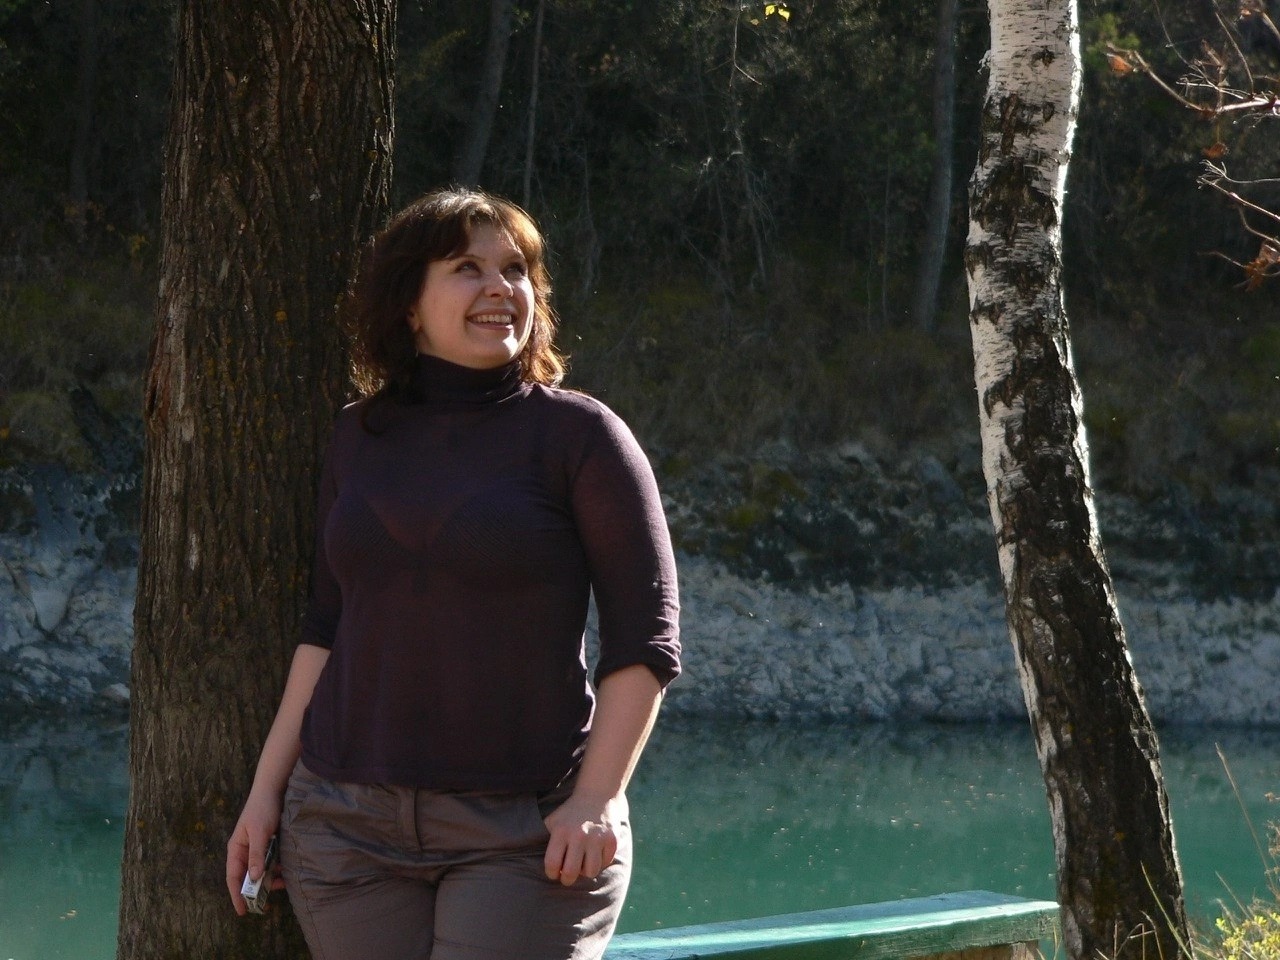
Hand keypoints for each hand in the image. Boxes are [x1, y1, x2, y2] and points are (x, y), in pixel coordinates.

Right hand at [225, 791, 284, 914]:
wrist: (273, 790)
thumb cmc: (262, 809)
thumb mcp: (259, 832)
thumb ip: (257, 854)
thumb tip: (253, 878)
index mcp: (236, 849)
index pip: (233, 877)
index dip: (237, 895)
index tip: (243, 911)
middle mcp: (245, 851)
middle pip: (247, 877)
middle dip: (255, 890)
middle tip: (265, 905)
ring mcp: (257, 848)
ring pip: (261, 870)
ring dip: (269, 879)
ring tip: (282, 884)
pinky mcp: (270, 844)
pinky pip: (271, 861)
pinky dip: (277, 868)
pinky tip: (287, 871)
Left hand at [542, 790, 627, 886]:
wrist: (596, 794)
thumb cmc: (570, 813)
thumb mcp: (552, 821)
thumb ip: (543, 840)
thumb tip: (540, 865)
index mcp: (561, 831)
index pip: (552, 864)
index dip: (551, 873)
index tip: (554, 872)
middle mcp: (579, 835)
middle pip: (571, 873)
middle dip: (567, 879)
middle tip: (567, 876)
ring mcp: (597, 838)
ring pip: (590, 872)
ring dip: (585, 871)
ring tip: (583, 863)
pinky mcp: (612, 840)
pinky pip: (605, 863)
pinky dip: (600, 862)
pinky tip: (595, 853)